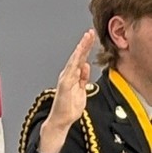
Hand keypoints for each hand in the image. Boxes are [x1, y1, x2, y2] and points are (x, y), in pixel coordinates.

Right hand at [37, 29, 94, 152]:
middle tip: (90, 32)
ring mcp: (66, 79)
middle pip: (77, 57)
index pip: (80, 60)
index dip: (86, 48)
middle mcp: (68, 76)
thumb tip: (85, 66)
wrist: (60, 120)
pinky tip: (80, 53)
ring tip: (87, 38)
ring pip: (74, 60)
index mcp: (72, 77)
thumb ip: (83, 78)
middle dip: (84, 44)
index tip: (91, 38)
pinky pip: (71, 70)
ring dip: (81, 48)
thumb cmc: (69, 108)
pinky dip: (75, 61)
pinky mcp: (65, 84)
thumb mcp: (81, 90)